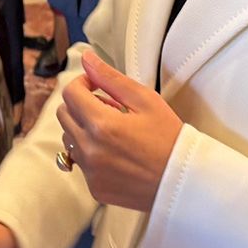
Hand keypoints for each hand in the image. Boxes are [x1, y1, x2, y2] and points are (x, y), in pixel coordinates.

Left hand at [57, 52, 183, 212]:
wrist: (184, 181)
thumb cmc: (170, 139)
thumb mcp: (145, 100)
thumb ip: (111, 77)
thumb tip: (87, 59)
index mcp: (101, 125)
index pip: (70, 93)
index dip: (83, 83)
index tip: (97, 86)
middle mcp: (90, 151)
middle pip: (63, 115)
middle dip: (81, 105)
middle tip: (109, 107)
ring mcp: (91, 172)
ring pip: (69, 139)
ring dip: (84, 129)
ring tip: (114, 132)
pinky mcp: (95, 188)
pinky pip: (81, 163)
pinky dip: (92, 153)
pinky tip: (117, 153)